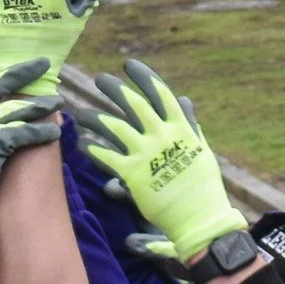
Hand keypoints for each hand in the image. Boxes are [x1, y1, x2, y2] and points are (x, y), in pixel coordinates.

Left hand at [73, 60, 245, 262]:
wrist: (200, 218)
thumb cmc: (203, 186)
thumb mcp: (201, 148)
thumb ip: (189, 124)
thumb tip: (184, 99)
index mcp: (181, 127)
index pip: (159, 93)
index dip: (143, 76)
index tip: (129, 65)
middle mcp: (162, 136)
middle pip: (133, 103)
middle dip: (114, 88)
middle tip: (99, 80)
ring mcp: (146, 154)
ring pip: (113, 126)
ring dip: (95, 117)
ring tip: (81, 113)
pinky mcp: (133, 175)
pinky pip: (106, 156)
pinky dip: (92, 148)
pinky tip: (83, 143)